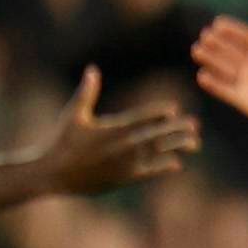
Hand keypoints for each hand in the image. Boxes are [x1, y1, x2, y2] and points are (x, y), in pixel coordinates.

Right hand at [22, 68, 198, 195]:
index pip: (143, 117)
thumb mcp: (73, 115)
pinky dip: (165, 167)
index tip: (174, 108)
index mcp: (114, 128)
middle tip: (194, 123)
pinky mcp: (125, 178)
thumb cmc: (62, 142)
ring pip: (160, 153)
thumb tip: (93, 69)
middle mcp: (125, 145)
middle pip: (159, 134)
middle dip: (178, 128)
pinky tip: (177, 163)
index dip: (160, 112)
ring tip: (195, 143)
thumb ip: (87, 92)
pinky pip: (151, 172)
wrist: (53, 174)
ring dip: (179, 147)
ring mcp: (127, 163)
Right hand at [192, 10, 247, 135]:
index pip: (245, 38)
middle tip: (205, 35)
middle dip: (217, 44)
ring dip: (211, 60)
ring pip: (225, 69)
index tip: (218, 23)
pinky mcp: (245, 101)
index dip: (232, 31)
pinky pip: (226, 91)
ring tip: (197, 51)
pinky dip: (214, 85)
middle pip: (231, 52)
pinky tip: (202, 76)